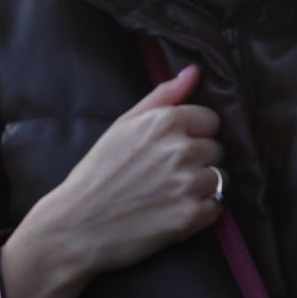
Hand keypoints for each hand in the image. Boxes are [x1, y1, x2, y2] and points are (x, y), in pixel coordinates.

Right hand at [0, 64, 224, 297]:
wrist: (76, 225)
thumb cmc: (97, 172)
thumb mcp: (124, 124)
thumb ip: (163, 95)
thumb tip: (194, 71)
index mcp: (165, 122)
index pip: (211, 119)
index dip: (195, 133)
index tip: (176, 147)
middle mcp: (180, 149)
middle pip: (217, 149)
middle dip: (199, 160)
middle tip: (170, 173)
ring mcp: (187, 184)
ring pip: (220, 178)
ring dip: (202, 187)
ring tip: (173, 194)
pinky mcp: (190, 217)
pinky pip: (217, 208)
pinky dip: (202, 212)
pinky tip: (176, 211)